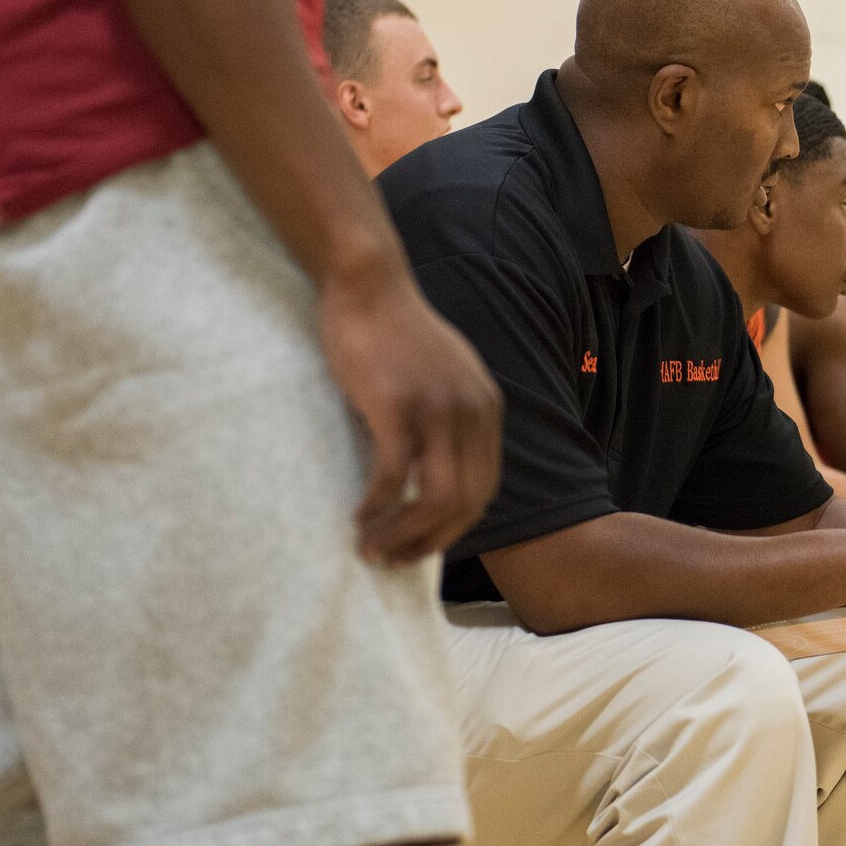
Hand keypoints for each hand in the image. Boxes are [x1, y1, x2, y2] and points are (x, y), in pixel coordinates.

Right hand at [318, 255, 503, 564]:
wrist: (369, 285)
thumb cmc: (395, 333)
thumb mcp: (445, 376)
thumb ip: (450, 419)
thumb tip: (435, 472)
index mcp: (487, 408)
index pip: (484, 488)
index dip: (455, 527)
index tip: (423, 544)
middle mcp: (472, 413)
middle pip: (465, 503)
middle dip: (429, 543)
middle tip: (393, 560)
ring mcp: (438, 409)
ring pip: (434, 499)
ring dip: (403, 534)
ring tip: (372, 548)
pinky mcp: (397, 406)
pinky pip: (394, 475)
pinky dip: (378, 505)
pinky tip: (359, 516)